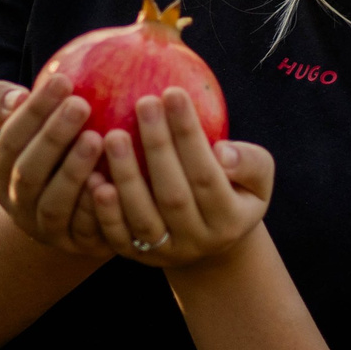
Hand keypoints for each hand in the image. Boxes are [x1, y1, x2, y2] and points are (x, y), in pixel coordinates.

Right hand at [0, 75, 111, 257]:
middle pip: (29, 173)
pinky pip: (84, 231)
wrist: (77, 217)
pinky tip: (114, 182)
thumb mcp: (36, 132)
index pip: (9, 140)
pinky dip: (96, 209)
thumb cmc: (59, 156)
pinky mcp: (76, 247)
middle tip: (81, 104)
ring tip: (98, 138)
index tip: (62, 79)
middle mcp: (18, 205)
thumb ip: (20, 109)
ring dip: (73, 172)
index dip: (33, 112)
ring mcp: (46, 231)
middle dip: (52, 137)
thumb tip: (17, 94)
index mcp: (3, 173)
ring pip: (54, 206)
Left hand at [89, 88, 274, 268]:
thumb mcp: (257, 179)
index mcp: (230, 219)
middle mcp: (199, 241)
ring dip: (126, 177)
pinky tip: (92, 177)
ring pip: (142, 217)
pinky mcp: (137, 257)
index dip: (189, 135)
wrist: (210, 244)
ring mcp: (166, 252)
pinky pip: (117, 236)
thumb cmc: (233, 191)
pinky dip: (104, 210)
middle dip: (158, 147)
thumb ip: (250, 162)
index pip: (207, 173)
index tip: (173, 92)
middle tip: (143, 102)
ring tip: (112, 135)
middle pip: (173, 195)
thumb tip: (222, 151)